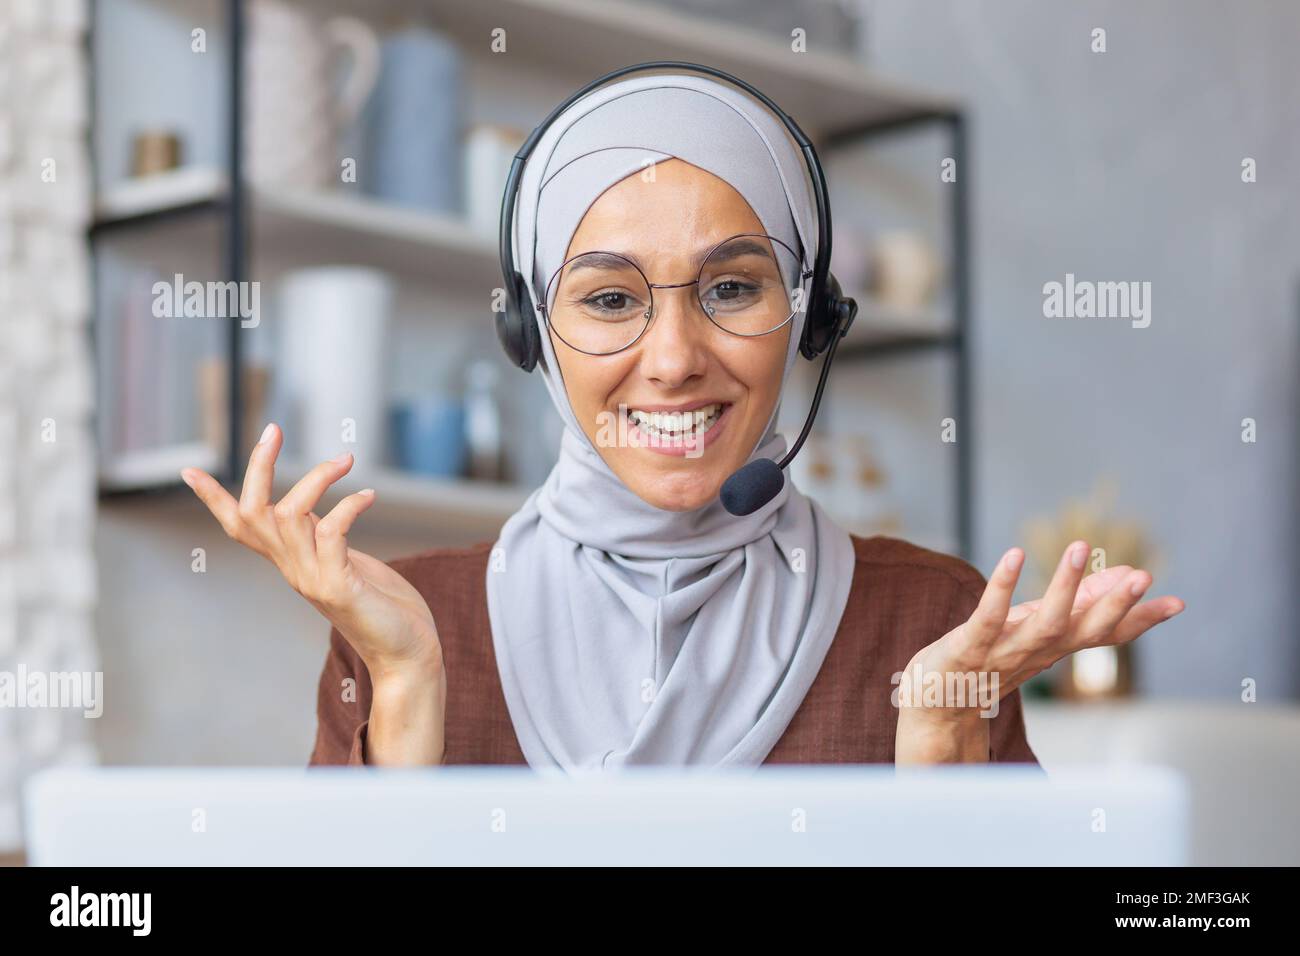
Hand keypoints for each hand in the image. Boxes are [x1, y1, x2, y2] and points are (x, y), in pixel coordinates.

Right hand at [180, 423, 442, 683]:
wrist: (406, 655)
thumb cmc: (384, 607)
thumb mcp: (345, 563)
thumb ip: (323, 539)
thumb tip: (312, 510)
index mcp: (291, 562)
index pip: (240, 528)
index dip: (214, 500)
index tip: (188, 471)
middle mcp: (293, 570)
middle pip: (253, 512)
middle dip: (258, 467)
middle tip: (273, 430)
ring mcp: (313, 579)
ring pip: (289, 515)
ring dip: (316, 479)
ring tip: (346, 460)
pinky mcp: (339, 586)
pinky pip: (332, 532)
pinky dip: (348, 506)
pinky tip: (368, 495)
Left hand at [895, 540, 1184, 762]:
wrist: (936, 708)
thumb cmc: (987, 661)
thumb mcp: (1035, 632)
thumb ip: (1074, 607)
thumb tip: (1117, 577)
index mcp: (1054, 649)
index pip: (1104, 636)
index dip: (1140, 621)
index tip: (1178, 603)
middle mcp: (1036, 653)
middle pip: (1085, 631)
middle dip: (1116, 605)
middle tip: (1145, 576)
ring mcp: (1003, 653)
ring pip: (1045, 623)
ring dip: (1066, 587)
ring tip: (1080, 547)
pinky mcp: (969, 647)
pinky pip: (988, 616)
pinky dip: (1002, 586)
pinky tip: (1014, 555)